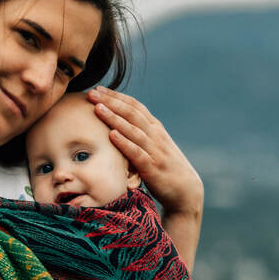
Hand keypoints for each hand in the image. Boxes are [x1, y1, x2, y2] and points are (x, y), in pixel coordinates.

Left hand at [87, 87, 203, 217]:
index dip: (116, 96)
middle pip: (131, 113)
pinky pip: (137, 153)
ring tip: (98, 108)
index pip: (134, 106)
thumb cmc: (166, 168)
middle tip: (92, 93)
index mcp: (155, 128)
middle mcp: (156, 135)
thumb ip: (140, 135)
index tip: (98, 89)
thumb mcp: (155, 147)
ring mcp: (155, 151)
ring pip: (133, 130)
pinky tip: (111, 135)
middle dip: (111, 102)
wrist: (186, 190)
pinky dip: (124, 143)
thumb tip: (118, 126)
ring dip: (114, 118)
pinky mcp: (153, 168)